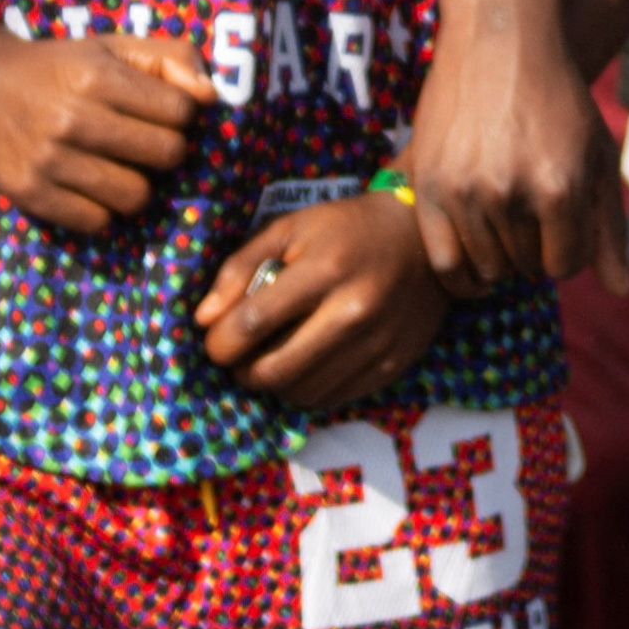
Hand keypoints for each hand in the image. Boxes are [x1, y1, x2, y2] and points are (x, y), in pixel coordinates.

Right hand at [0, 24, 209, 237]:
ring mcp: (49, 162)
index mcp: (97, 78)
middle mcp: (73, 121)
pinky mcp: (30, 195)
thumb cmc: (59, 67)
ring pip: (137, 197)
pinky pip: (97, 222)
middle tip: (144, 143)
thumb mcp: (113, 47)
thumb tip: (211, 97)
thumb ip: (170, 58)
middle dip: (166, 151)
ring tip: (118, 166)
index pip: (181, 112)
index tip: (160, 112)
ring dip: (138, 184)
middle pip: (167, 157)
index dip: (181, 114)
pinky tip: (90, 185)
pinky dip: (102, 209)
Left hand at [198, 193, 447, 414]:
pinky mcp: (392, 365)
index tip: (216, 340)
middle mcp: (354, 311)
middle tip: (240, 357)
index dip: (219, 342)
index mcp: (324, 270)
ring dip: (274, 384)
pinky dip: (308, 390)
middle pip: (273, 371)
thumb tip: (204, 319)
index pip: (251, 324)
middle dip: (242, 371)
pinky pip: (333, 399)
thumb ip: (241, 268)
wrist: (424, 240)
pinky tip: (306, 364)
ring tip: (272, 359)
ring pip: (301, 394)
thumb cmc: (347, 229)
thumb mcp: (290, 228)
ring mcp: (377, 344)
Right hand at [400, 0, 624, 295]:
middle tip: (531, 209)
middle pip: (525, 267)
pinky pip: (442, 261)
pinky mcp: (428, 185)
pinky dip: (460, 270)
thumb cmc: (560, 100)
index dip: (568, 248)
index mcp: (560, 188)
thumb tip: (621, 292)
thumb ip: (610, 228)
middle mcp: (510, 193)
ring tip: (506, 216)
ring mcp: (464, 190)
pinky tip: (474, 251)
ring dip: (498, 254)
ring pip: (485, 267)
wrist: (500, 39)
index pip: (565, 266)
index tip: (562, 221)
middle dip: (534, 247)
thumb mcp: (598, 155)